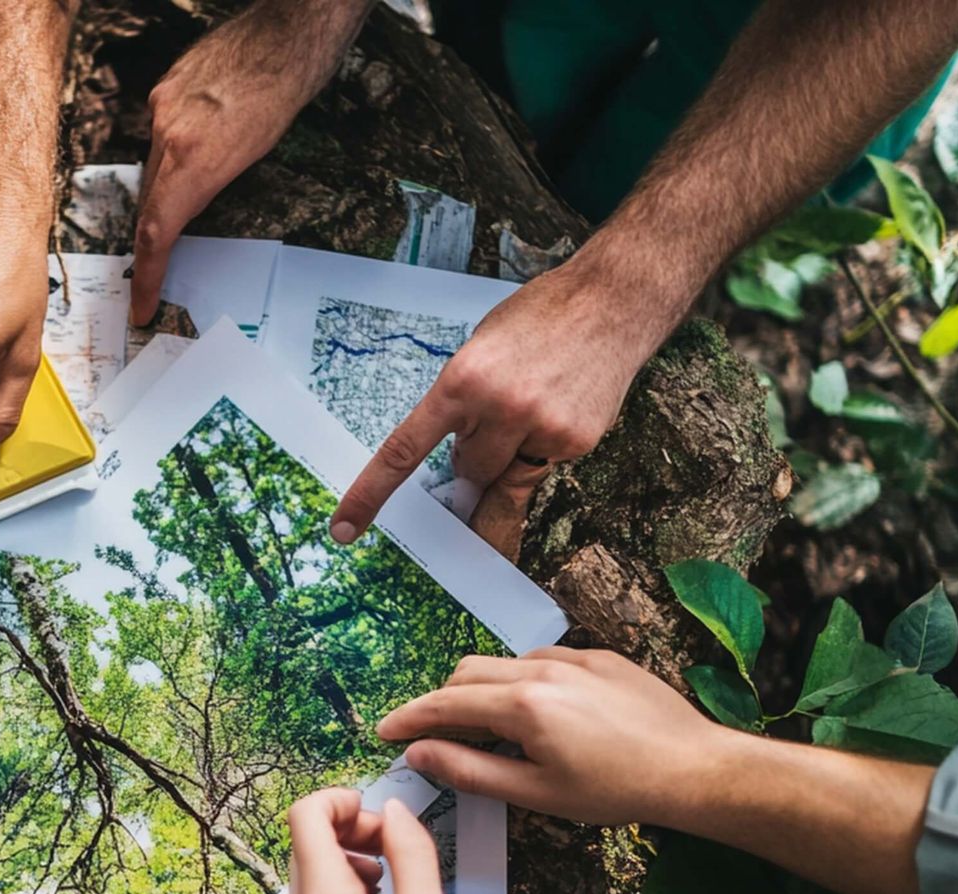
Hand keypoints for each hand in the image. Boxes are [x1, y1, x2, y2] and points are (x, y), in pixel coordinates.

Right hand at [130, 3, 365, 324]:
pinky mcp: (164, 88)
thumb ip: (213, 186)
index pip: (158, 233)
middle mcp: (171, 135)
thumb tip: (191, 209)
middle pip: (151, 202)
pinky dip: (173, 148)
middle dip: (156, 236)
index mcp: (196, 162)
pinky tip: (199, 139)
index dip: (147, 276)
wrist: (286, 33)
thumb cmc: (285, 92)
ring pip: (153, 166)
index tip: (142, 306)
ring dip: (167, 188)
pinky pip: (159, 132)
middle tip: (159, 267)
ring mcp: (163, 109)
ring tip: (195, 189)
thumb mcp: (257, 157)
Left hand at [285, 789, 493, 893]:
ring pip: (312, 876)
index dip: (341, 799)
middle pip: (307, 843)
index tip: (380, 815)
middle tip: (397, 849)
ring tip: (395, 884)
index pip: (304, 816)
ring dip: (350, 861)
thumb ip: (411, 851)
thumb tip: (395, 810)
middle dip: (351, 830)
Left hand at [330, 252, 665, 547]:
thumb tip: (452, 453)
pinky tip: (564, 405)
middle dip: (473, 454)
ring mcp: (542, 428)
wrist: (612, 300)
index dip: (370, 494)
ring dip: (507, 456)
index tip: (344, 529)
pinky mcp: (577, 442)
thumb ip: (460, 401)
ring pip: (503, 476)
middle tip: (498, 415)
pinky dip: (546, 446)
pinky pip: (543, 467)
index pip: (404, 451)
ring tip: (534, 404)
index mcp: (461, 382)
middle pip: (466, 470)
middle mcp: (500, 409)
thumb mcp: (479, 348)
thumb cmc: (538, 319)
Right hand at [382, 647, 723, 827]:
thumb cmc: (617, 790)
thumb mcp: (536, 794)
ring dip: (482, 692)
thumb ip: (470, 771)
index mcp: (523, 706)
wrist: (695, 767)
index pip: (445, 704)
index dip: (409, 718)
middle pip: (466, 674)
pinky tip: (539, 714)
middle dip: (440, 702)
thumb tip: (420, 754)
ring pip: (502, 665)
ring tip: (488, 730)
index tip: (385, 731)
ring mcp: (573, 657)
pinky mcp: (600, 656)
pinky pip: (541, 661)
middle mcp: (541, 669)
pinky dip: (522, 683)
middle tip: (431, 736)